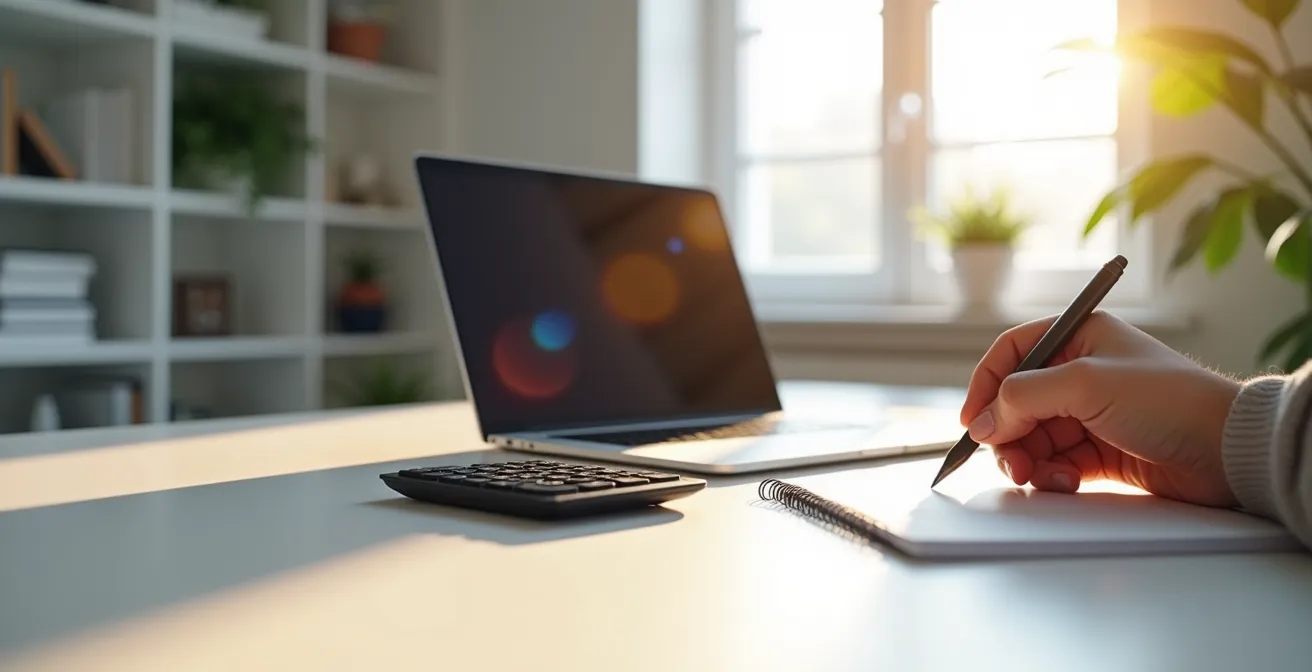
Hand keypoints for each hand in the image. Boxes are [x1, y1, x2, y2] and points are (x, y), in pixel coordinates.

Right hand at [960, 311, 1241, 506]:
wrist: (1227, 449)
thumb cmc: (1170, 400)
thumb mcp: (1085, 384)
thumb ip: (1024, 397)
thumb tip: (985, 421)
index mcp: (1079, 338)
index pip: (1012, 353)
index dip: (986, 384)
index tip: (973, 420)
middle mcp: (1082, 372)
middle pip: (1017, 402)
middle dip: (1007, 433)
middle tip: (1010, 459)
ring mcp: (1091, 414)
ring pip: (1033, 437)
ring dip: (1028, 459)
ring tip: (1039, 476)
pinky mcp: (1102, 451)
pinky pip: (1056, 463)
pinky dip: (1052, 476)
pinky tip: (1067, 482)